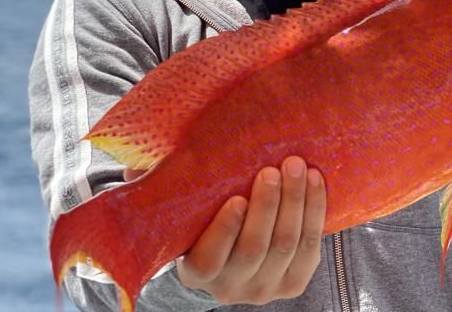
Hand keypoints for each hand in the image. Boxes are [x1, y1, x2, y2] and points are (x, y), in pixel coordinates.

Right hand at [125, 156, 326, 305]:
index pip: (209, 258)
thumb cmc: (200, 218)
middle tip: (274, 169)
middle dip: (268, 206)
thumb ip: (156, 186)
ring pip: (286, 245)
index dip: (224, 230)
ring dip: (296, 203)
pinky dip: (314, 211)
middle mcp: (231, 287)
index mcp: (196, 273)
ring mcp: (266, 288)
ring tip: (297, 167)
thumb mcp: (176, 207)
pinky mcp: (295, 281)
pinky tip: (315, 181)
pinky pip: (310, 247)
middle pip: (255, 248)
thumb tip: (135, 163)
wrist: (236, 249)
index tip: (235, 198)